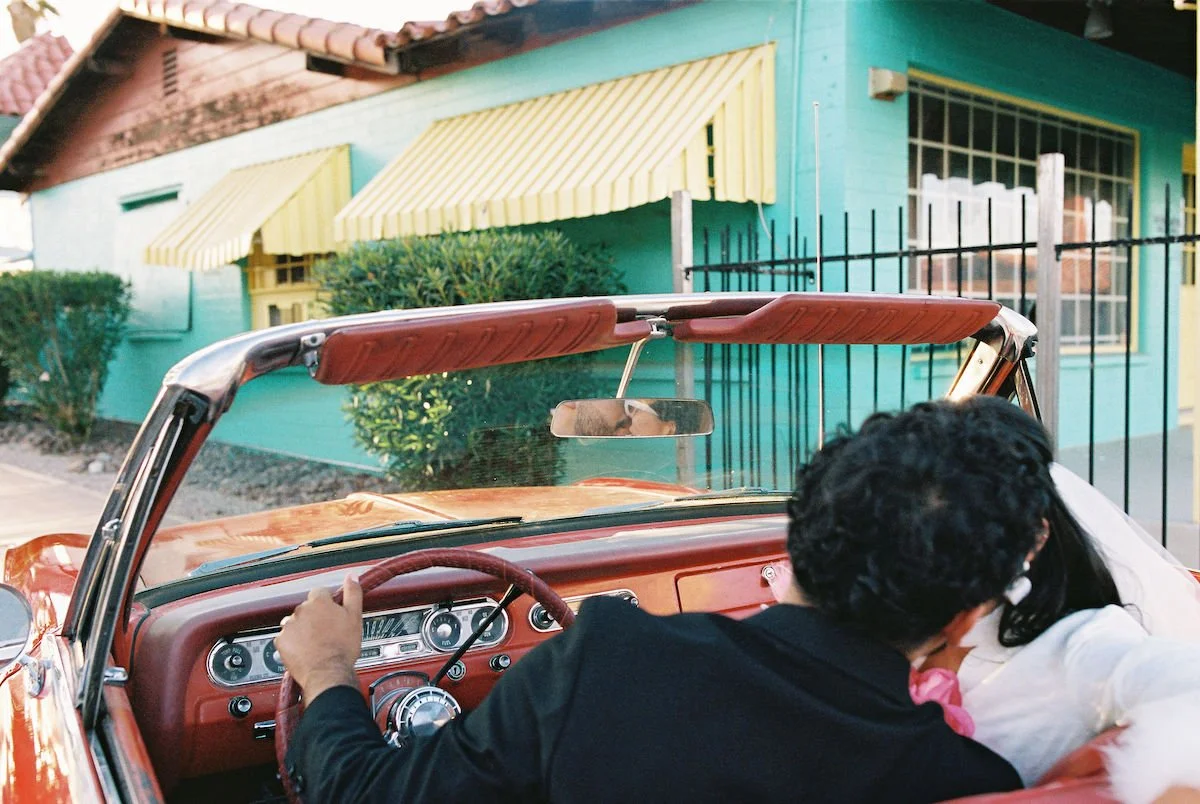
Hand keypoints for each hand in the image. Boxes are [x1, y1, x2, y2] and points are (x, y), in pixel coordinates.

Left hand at [275, 576, 362, 701]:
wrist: (328, 673)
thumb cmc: (342, 648)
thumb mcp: (355, 617)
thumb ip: (353, 593)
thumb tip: (352, 576)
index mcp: (319, 602)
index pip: (320, 593)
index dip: (327, 603)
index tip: (331, 614)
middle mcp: (301, 611)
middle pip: (307, 609)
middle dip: (314, 618)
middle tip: (326, 633)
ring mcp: (289, 626)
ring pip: (296, 623)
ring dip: (303, 630)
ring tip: (315, 644)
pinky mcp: (281, 641)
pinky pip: (286, 638)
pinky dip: (293, 643)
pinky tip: (305, 651)